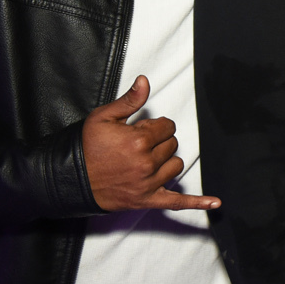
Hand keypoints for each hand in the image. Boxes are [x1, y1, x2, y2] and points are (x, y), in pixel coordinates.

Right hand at [82, 75, 219, 210]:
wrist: (70, 178)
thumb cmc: (85, 147)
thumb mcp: (103, 117)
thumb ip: (130, 100)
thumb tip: (145, 81)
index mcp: (139, 141)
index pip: (167, 126)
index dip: (154, 126)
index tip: (139, 130)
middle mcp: (147, 163)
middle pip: (172, 145)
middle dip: (158, 142)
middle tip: (136, 146)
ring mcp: (148, 184)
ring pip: (176, 166)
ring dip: (166, 161)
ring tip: (144, 160)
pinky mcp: (147, 200)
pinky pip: (177, 202)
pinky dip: (197, 202)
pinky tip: (214, 202)